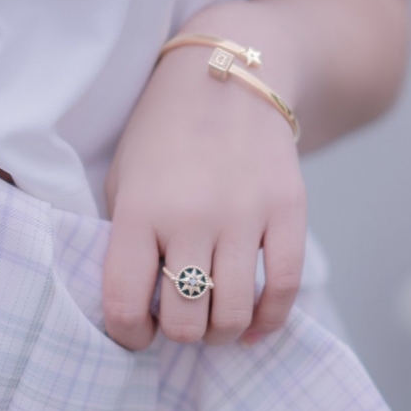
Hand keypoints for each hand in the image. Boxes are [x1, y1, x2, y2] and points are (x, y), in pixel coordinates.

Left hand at [102, 34, 307, 351]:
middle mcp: (191, 216)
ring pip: (234, 314)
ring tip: (213, 323)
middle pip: (186, 320)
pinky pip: (284, 287)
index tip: (136, 333)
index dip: (128, 335)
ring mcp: (244, 214)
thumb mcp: (123, 181)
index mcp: (139, 211)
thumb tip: (138, 311)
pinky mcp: (287, 210)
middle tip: (179, 321)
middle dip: (179, 335)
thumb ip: (125, 242)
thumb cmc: (162, 136)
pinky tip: (255, 326)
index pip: (125, 304)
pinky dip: (269, 320)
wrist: (227, 75)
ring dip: (221, 334)